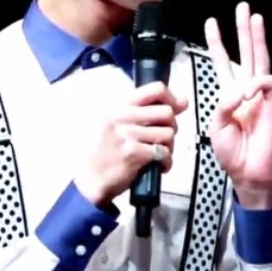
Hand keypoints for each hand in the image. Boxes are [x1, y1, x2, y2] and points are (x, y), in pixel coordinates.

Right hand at [74, 82, 188, 206]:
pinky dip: (165, 162)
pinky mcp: (134, 154)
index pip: (154, 90)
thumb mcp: (113, 124)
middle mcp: (121, 118)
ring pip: (168, 134)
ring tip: (157, 154)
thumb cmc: (101, 153)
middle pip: (166, 113)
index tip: (175, 108)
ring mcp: (127, 135)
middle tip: (163, 138)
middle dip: (171, 127)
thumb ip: (145, 112)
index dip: (171, 98)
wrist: (88, 180)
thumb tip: (183, 102)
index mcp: (116, 107)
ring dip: (168, 147)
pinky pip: (163, 153)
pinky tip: (157, 166)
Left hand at [204, 2, 271, 208]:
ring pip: (259, 60)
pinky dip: (256, 84)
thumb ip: (222, 104)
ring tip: (254, 17)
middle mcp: (244, 90)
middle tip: (243, 6)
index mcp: (227, 94)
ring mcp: (259, 95)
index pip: (222, 62)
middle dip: (243, 30)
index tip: (211, 22)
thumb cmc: (231, 152)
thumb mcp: (215, 126)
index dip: (217, 43)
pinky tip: (250, 91)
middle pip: (245, 53)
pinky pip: (266, 83)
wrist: (248, 171)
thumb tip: (241, 89)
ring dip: (256, 38)